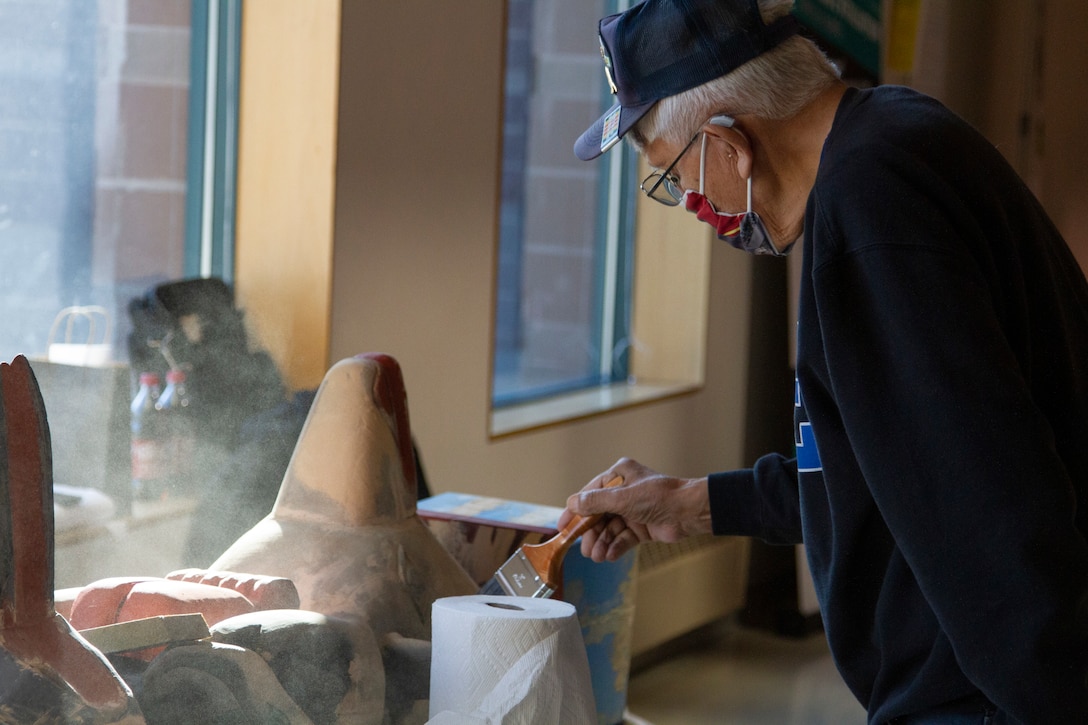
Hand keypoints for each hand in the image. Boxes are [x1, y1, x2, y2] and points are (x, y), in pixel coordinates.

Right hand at [559, 457, 711, 562]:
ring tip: (596, 556)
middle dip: (591, 533)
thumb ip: (595, 502)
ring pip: (610, 529)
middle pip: (599, 515)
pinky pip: (623, 538)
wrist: (688, 512)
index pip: (590, 494)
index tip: (562, 526)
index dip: (576, 511)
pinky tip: (609, 556)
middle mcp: (624, 492)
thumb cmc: (658, 496)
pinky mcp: (642, 527)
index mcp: (618, 475)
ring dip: (603, 542)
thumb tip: (571, 503)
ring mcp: (633, 511)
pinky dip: (615, 547)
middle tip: (583, 549)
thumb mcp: (622, 497)